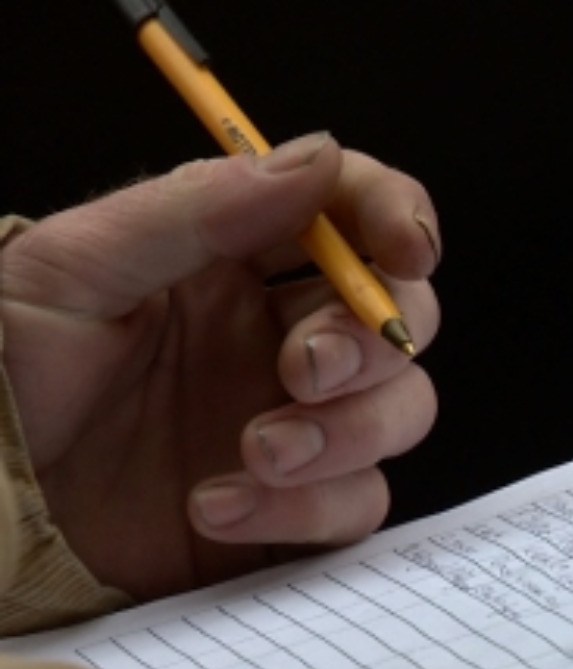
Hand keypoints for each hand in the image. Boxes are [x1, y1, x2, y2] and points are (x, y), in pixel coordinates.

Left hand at [0, 134, 440, 600]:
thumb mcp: (72, 267)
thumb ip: (196, 209)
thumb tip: (316, 159)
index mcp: (232, 259)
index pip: (351, 212)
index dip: (398, 217)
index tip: (405, 249)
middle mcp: (274, 334)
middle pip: (397, 313)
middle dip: (370, 339)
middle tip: (302, 370)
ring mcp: (291, 421)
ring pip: (400, 407)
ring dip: (349, 430)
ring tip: (257, 453)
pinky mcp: (288, 509)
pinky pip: (355, 504)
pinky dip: (305, 508)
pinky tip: (215, 506)